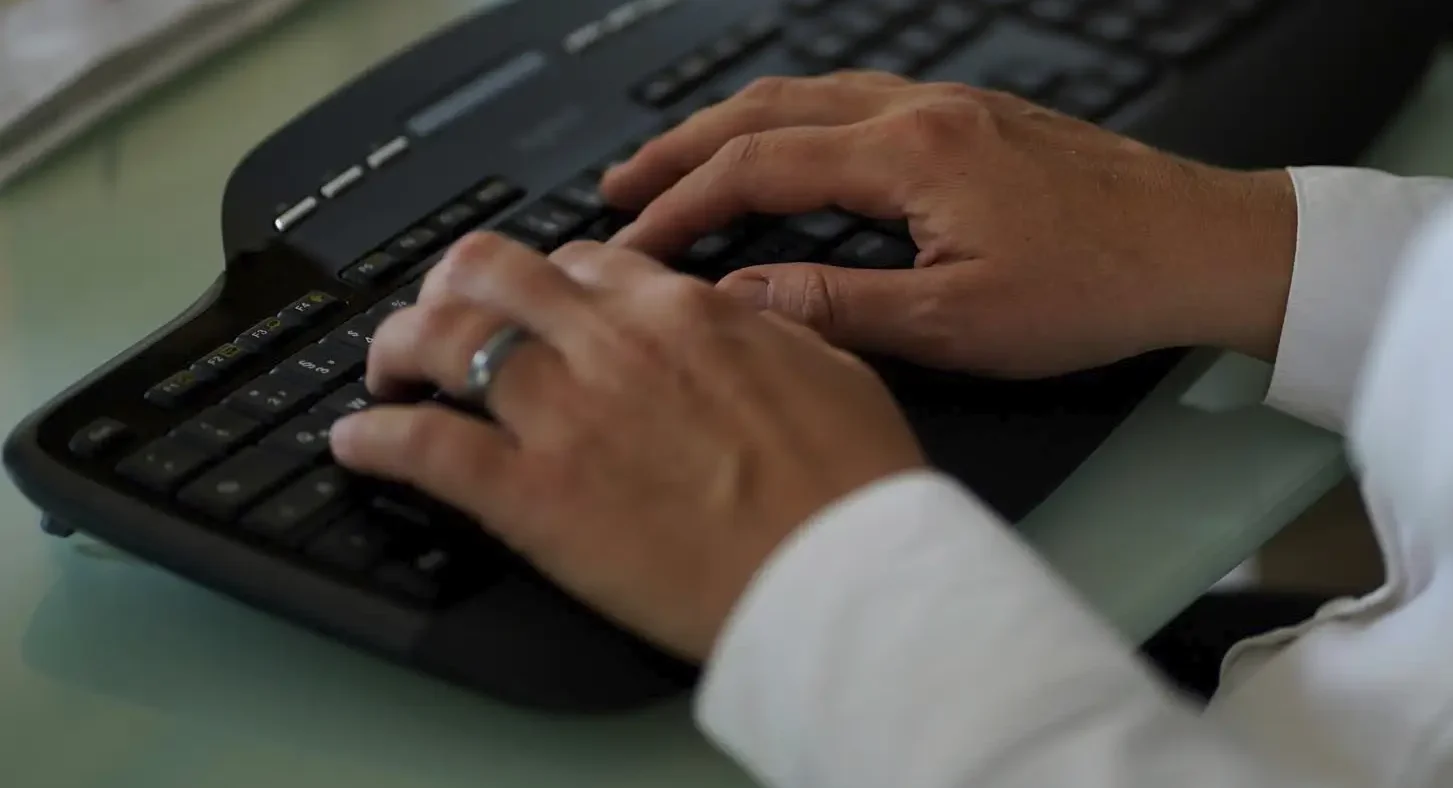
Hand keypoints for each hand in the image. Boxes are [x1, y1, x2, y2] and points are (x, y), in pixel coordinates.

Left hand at [329, 233, 925, 661]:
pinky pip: (423, 447)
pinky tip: (358, 444)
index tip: (538, 301)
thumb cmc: (852, 488)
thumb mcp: (832, 369)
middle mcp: (614, 344)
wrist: (842, 575)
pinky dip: (376, 440)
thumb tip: (739, 317)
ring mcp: (566, 415)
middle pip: (493, 273)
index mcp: (686, 312)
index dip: (549, 277)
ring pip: (441, 339)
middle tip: (441, 316)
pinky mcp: (532, 495)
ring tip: (388, 373)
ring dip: (399, 348)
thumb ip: (765, 331)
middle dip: (453, 286)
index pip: (586, 260)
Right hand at [603, 71, 1298, 377]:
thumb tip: (744, 302)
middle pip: (770, 111)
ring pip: (813, 95)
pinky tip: (795, 151)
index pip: (758, 170)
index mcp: (912, 153)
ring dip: (738, 128)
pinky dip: (800, 123)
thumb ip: (842, 309)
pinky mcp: (979, 118)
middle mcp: (924, 110)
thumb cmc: (1102, 287)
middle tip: (623, 186)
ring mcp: (954, 106)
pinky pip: (859, 100)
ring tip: (685, 164)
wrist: (1207, 247)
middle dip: (685, 149)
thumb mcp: (961, 324)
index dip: (682, 208)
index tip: (630, 243)